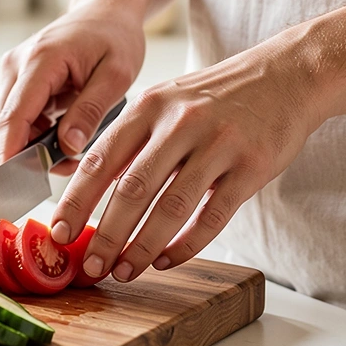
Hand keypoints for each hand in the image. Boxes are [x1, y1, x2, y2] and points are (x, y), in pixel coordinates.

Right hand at [0, 2, 144, 173]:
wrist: (107, 10)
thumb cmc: (114, 36)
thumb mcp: (117, 75)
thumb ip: (91, 111)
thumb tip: (68, 147)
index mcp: (41, 60)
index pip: (14, 116)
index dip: (11, 153)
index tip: (16, 183)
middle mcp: (17, 63)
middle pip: (7, 123)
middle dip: (30, 153)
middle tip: (67, 168)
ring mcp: (14, 69)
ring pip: (12, 122)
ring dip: (36, 143)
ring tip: (73, 149)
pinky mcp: (18, 77)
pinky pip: (20, 114)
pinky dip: (38, 130)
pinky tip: (64, 132)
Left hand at [51, 30, 329, 281]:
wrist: (286, 74)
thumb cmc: (214, 98)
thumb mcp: (164, 103)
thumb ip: (131, 143)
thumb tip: (89, 196)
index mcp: (147, 108)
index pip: (100, 161)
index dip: (76, 201)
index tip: (58, 233)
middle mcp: (178, 124)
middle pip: (132, 189)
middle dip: (106, 235)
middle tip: (91, 266)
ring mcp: (217, 144)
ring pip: (171, 207)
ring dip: (143, 247)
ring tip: (125, 271)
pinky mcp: (252, 166)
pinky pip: (213, 215)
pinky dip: (187, 244)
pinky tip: (167, 260)